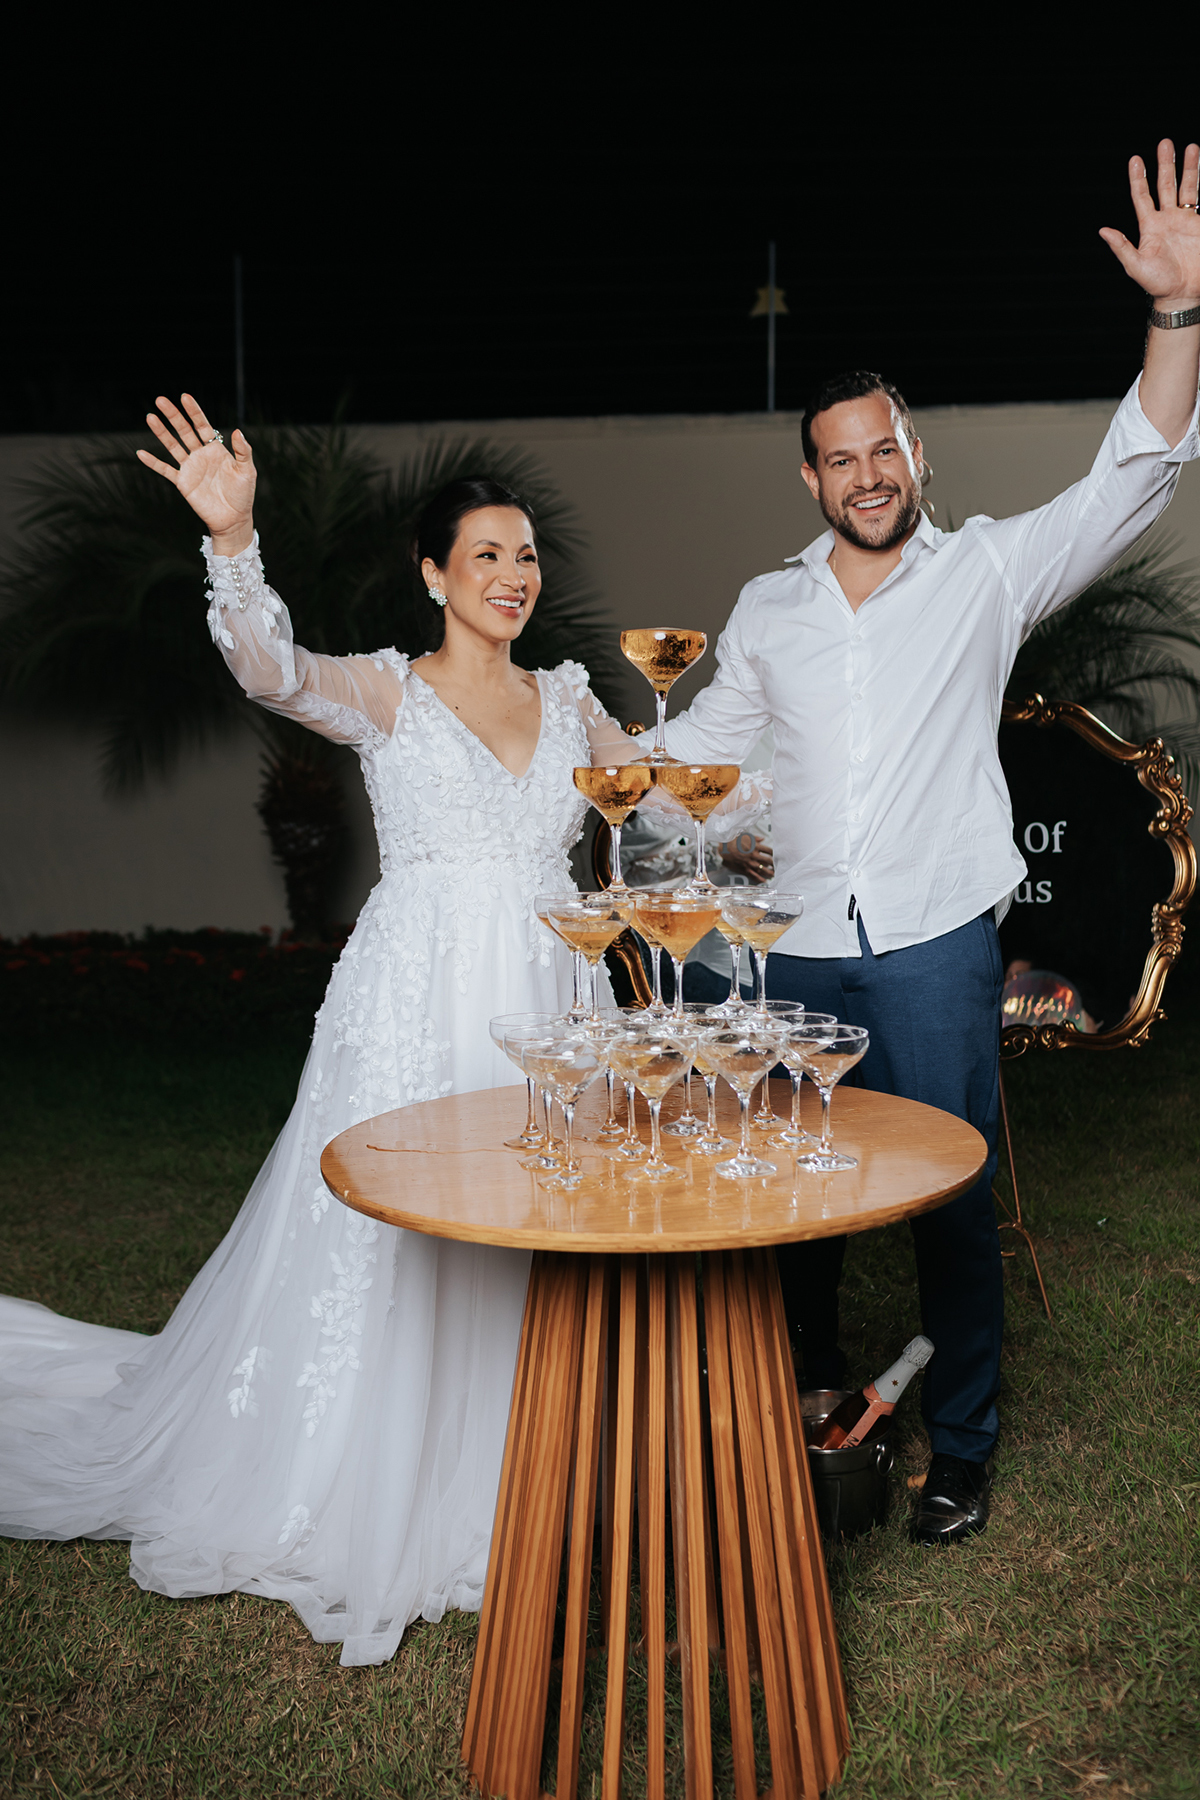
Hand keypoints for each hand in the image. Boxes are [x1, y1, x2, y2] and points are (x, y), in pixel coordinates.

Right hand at [136, 394, 256, 551]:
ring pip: (172, 446)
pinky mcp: (183, 482)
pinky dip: (153, 463)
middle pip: (184, 431)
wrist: (233, 519)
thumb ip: (243, 451)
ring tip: (150, 417)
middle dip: (173, 416)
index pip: (203, 425)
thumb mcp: (247, 471)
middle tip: (160, 400)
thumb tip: (238, 431)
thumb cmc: (243, 495)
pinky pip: (165, 470)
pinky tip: (141, 453)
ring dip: (161, 433)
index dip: (194, 411)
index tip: (184, 397)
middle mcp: (200, 455)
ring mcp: (190, 468)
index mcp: (216, 449)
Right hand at [717, 834, 773, 883]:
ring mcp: (750, 863)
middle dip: (774, 864)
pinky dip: (760, 879)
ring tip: (774, 874)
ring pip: (763, 869)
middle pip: (768, 861)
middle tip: (778, 866)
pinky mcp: (745, 868)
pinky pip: (754, 875)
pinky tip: (764, 881)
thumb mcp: (747, 836)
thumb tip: (763, 838)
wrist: (725, 847)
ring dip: (769, 873)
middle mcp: (754, 855)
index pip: (769, 851)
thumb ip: (756, 838)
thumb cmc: (735, 840)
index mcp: (756, 847)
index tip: (778, 856)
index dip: (775, 854)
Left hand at [1100, 139, 1199, 306]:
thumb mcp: (1135, 266)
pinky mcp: (1199, 225)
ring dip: (1188, 168)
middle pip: (1165, 185)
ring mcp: (1185, 221)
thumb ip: (1121, 247)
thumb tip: (1103, 230)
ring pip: (1187, 188)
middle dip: (1165, 164)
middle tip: (1165, 142)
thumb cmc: (1157, 284)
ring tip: (1190, 147)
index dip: (1138, 178)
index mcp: (1150, 227)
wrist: (1183, 294)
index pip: (1142, 197)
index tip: (1136, 159)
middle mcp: (1167, 219)